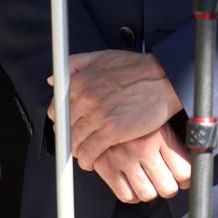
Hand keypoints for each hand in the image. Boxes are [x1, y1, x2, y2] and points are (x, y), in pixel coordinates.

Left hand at [48, 50, 183, 167]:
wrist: (163, 78)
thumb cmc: (136, 68)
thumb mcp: (101, 57)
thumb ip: (75, 65)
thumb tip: (53, 79)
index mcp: (80, 81)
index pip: (56, 109)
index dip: (61, 121)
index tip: (67, 126)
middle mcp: (85, 98)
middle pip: (64, 128)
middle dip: (70, 137)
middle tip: (77, 140)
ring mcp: (98, 115)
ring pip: (75, 142)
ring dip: (78, 151)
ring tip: (84, 152)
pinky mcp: (112, 131)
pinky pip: (90, 152)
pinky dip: (88, 160)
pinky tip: (92, 160)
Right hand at [88, 125, 191, 203]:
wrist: (101, 105)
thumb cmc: (134, 115)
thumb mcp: (157, 120)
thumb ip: (173, 140)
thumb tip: (191, 163)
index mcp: (160, 135)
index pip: (184, 172)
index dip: (186, 179)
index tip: (182, 177)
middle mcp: (143, 147)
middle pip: (168, 188)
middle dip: (168, 187)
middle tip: (164, 180)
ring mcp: (124, 158)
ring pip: (148, 195)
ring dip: (150, 191)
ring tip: (147, 180)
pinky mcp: (106, 167)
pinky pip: (126, 196)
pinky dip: (131, 194)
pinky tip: (132, 183)